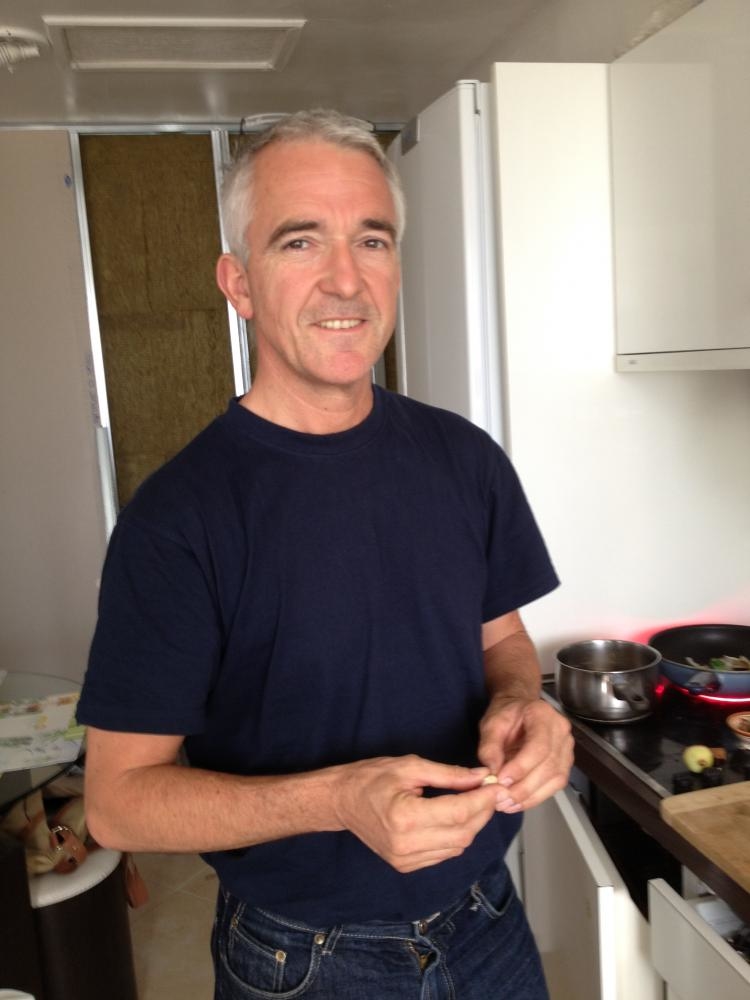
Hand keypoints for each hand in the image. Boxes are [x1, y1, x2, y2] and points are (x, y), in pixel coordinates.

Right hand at [332, 755, 501, 872]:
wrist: (341, 801)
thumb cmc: (371, 778)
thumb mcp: (411, 766)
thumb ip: (449, 775)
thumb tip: (481, 776)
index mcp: (406, 817)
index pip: (459, 813)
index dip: (483, 799)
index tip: (496, 785)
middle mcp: (407, 845)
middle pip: (463, 833)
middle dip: (482, 812)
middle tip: (490, 791)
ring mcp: (406, 859)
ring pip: (458, 847)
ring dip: (472, 825)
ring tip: (475, 801)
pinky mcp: (406, 866)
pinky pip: (444, 854)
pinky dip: (457, 836)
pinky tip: (456, 818)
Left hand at [477, 697, 572, 813]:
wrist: (519, 709)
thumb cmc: (506, 715)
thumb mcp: (491, 724)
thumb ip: (490, 746)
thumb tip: (493, 771)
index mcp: (543, 715)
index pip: (539, 746)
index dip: (521, 766)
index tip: (501, 780)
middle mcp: (561, 731)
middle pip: (549, 765)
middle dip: (524, 787)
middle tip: (501, 798)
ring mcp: (567, 748)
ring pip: (555, 778)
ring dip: (530, 796)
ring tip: (507, 804)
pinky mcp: (565, 763)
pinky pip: (555, 785)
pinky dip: (536, 797)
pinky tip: (518, 802)